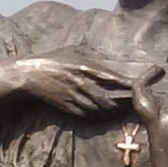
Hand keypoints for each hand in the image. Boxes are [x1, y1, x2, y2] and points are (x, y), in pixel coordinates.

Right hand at [9, 54, 134, 118]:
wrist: (30, 74)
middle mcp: (80, 83)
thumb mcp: (73, 50)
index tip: (137, 86)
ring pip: (98, 109)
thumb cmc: (53, 59)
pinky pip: (86, 115)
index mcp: (84, 66)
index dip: (125, 84)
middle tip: (133, 103)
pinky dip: (97, 116)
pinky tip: (105, 115)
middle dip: (122, 102)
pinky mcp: (67, 107)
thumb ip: (90, 55)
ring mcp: (73, 96)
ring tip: (123, 110)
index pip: (110, 78)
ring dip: (111, 111)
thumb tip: (108, 58)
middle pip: (107, 98)